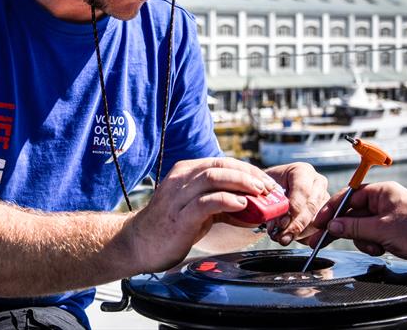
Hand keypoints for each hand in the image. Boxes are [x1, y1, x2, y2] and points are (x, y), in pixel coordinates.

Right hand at [123, 157, 277, 272]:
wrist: (138, 244)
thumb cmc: (168, 226)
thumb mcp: (195, 207)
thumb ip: (219, 203)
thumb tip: (250, 206)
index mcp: (186, 172)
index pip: (222, 162)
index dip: (248, 170)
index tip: (266, 182)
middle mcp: (181, 179)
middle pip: (221, 166)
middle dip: (249, 174)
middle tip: (268, 187)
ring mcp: (178, 196)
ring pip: (214, 177)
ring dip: (241, 183)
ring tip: (259, 193)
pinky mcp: (179, 216)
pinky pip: (206, 202)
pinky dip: (227, 200)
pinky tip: (241, 205)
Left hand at [265, 162, 328, 245]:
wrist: (273, 189)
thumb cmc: (269, 186)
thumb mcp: (265, 187)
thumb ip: (268, 199)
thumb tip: (275, 221)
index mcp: (303, 171)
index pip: (302, 190)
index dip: (293, 208)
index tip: (282, 223)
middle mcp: (317, 183)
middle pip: (312, 206)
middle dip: (296, 225)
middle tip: (282, 237)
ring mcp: (324, 199)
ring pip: (318, 220)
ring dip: (299, 233)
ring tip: (282, 238)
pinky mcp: (326, 214)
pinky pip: (320, 230)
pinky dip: (305, 238)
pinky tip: (292, 237)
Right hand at [306, 182, 406, 271]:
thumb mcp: (385, 229)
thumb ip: (356, 227)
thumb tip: (334, 226)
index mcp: (382, 193)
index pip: (348, 197)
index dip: (331, 210)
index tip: (318, 223)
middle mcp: (384, 203)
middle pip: (352, 214)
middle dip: (344, 229)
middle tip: (322, 240)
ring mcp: (388, 218)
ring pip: (361, 229)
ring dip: (363, 240)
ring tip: (376, 247)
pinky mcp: (394, 233)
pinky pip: (372, 238)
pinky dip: (373, 245)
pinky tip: (383, 250)